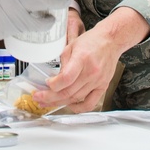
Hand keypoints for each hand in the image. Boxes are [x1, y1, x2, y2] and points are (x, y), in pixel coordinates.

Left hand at [34, 7, 148, 112]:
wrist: (111, 41)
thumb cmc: (91, 41)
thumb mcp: (72, 45)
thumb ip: (63, 63)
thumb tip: (55, 78)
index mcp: (82, 58)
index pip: (66, 78)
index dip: (53, 84)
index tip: (46, 83)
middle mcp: (91, 72)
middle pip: (68, 91)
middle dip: (50, 97)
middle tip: (39, 98)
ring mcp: (98, 81)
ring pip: (76, 98)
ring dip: (60, 103)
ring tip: (47, 103)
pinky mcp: (103, 87)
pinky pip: (90, 103)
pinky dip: (78, 108)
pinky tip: (69, 106)